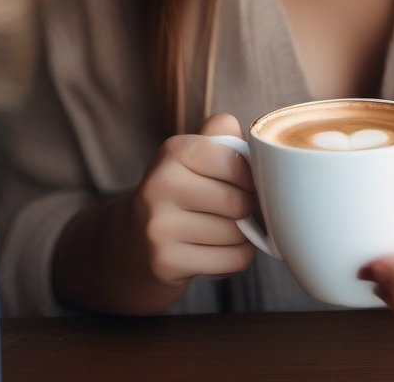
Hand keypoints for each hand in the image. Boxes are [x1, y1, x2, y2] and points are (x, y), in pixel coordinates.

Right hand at [129, 113, 257, 289]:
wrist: (136, 240)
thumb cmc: (182, 189)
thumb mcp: (195, 152)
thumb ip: (223, 133)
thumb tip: (257, 141)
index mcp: (173, 152)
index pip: (236, 162)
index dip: (250, 176)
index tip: (244, 182)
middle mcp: (159, 186)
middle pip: (237, 201)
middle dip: (247, 208)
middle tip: (236, 208)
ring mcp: (159, 227)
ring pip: (236, 233)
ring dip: (243, 235)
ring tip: (224, 228)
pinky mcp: (166, 262)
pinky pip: (231, 259)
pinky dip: (237, 256)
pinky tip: (219, 249)